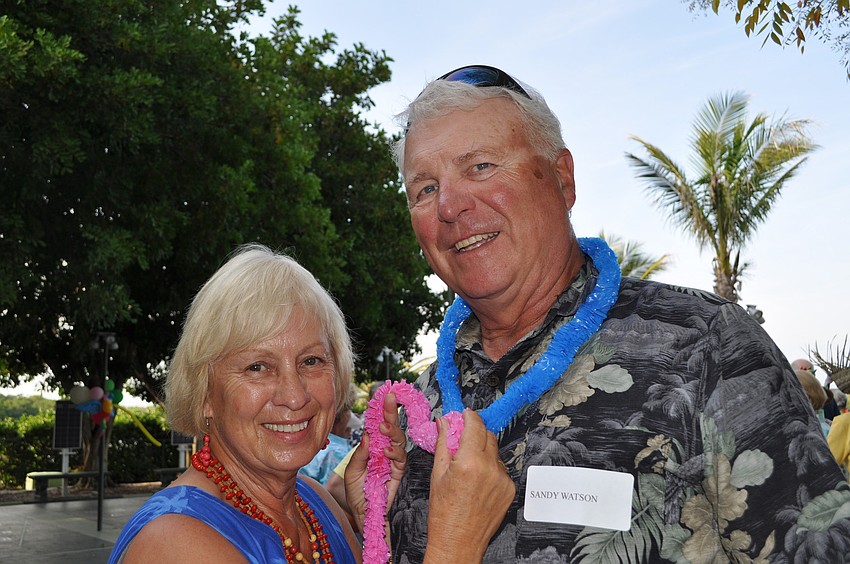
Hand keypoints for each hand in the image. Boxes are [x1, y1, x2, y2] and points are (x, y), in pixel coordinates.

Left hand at [344, 392, 406, 532]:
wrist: (364, 517)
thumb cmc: (358, 494)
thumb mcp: (352, 473)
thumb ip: (360, 455)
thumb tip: (368, 435)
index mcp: (373, 447)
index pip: (378, 425)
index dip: (381, 410)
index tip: (382, 394)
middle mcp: (385, 451)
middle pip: (391, 428)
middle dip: (392, 412)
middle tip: (390, 398)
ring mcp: (393, 461)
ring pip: (399, 440)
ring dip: (393, 431)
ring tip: (384, 426)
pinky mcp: (400, 473)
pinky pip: (401, 460)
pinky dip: (394, 453)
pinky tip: (386, 450)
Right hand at [424, 409, 514, 562]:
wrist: (458, 542)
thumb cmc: (444, 514)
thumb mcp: (437, 474)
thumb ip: (444, 443)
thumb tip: (444, 423)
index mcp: (469, 462)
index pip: (475, 425)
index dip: (469, 416)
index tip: (465, 414)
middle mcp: (489, 468)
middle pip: (487, 435)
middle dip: (476, 433)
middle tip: (463, 440)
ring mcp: (502, 479)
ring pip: (495, 452)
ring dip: (483, 452)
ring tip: (468, 468)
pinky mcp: (510, 489)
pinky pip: (501, 469)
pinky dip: (491, 469)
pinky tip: (478, 481)